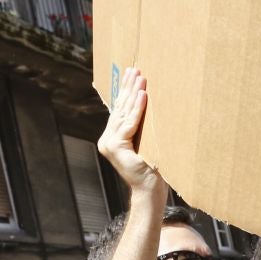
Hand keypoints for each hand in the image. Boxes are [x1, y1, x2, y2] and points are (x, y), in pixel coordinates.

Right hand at [98, 67, 160, 193]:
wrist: (149, 190)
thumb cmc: (153, 168)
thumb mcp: (146, 143)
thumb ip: (141, 128)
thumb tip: (148, 106)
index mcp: (113, 138)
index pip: (120, 110)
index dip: (126, 91)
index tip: (132, 74)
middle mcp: (107, 139)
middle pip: (120, 108)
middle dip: (128, 87)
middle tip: (135, 69)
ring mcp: (109, 144)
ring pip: (123, 113)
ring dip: (133, 93)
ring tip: (140, 77)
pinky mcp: (116, 148)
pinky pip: (129, 124)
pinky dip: (137, 109)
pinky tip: (142, 95)